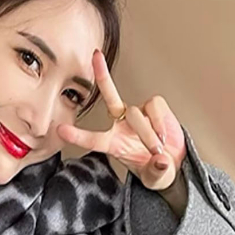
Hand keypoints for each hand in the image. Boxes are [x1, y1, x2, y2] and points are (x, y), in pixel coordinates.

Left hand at [57, 49, 186, 191]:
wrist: (174, 162)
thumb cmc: (156, 169)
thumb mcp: (155, 178)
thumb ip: (156, 172)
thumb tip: (161, 161)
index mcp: (114, 144)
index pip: (93, 139)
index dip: (77, 135)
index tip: (60, 130)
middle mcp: (122, 124)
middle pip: (110, 97)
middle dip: (103, 75)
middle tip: (95, 56)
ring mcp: (138, 114)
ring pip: (137, 114)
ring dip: (148, 134)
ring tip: (156, 148)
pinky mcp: (155, 107)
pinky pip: (155, 108)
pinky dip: (160, 122)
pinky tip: (163, 135)